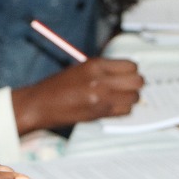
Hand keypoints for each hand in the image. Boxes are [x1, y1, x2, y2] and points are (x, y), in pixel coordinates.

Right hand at [12, 58, 142, 133]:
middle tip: (128, 85)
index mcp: (95, 64)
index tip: (127, 74)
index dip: (131, 70)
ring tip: (120, 97)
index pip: (131, 65)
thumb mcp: (81, 68)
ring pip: (135, 97)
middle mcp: (101, 80)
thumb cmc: (56, 87)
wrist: (40, 104)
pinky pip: (126, 111)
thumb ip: (104, 69)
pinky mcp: (100, 113)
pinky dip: (123, 109)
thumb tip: (126, 73)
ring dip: (130, 98)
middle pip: (138, 81)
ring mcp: (102, 98)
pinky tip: (113, 106)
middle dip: (135, 83)